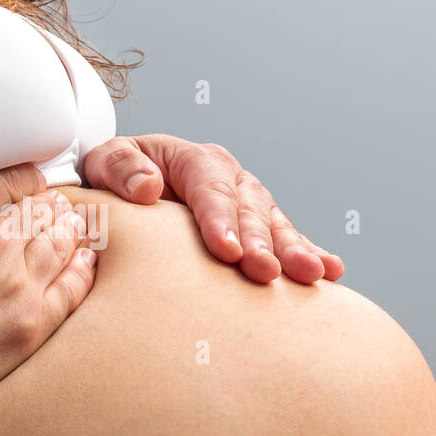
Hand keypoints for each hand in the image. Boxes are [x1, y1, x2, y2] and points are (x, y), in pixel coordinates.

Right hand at [0, 59, 97, 435]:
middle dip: (47, 208)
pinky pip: (71, 295)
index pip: (19, 179)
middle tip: (48, 209)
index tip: (24, 184)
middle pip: (45, 213)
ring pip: (63, 248)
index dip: (24, 179)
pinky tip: (82, 268)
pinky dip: (80, 275)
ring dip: (66, 236)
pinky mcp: (22, 335)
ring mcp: (16, 290)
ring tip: (66, 231)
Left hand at [83, 134, 343, 284]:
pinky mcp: (259, 226)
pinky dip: (309, 252)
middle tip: (265, 273)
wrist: (128, 185)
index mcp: (193, 159)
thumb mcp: (105, 163)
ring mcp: (249, 202)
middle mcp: (230, 178)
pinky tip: (330, 273)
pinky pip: (287, 238)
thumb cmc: (115, 179)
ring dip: (293, 250)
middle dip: (260, 241)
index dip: (220, 219)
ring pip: (275, 224)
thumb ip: (120, 169)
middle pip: (249, 209)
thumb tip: (147, 187)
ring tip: (311, 275)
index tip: (226, 251)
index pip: (209, 188)